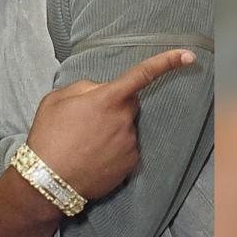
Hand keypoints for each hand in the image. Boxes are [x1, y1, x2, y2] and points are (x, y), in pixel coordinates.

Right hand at [26, 50, 195, 199]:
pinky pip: (126, 148)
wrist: (48, 181)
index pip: (142, 75)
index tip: (189, 55)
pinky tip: (92, 156)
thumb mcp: (57, 100)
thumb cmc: (48, 136)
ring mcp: (129, 143)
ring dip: (111, 129)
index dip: (167, 62)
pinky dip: (112, 149)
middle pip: (129, 103)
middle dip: (115, 105)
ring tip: (84, 142)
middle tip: (87, 119)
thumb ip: (85, 88)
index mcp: (106, 99)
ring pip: (126, 127)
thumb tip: (102, 91)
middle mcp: (124, 120)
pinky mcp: (130, 164)